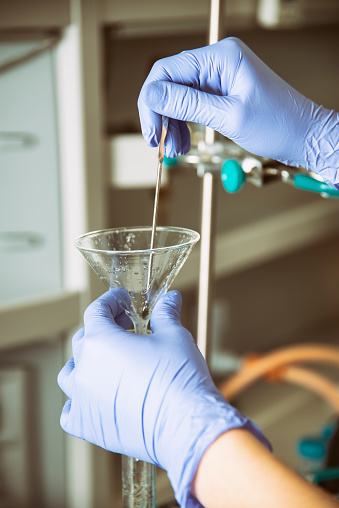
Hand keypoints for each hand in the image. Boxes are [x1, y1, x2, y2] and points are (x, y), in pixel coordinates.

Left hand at [58, 288, 268, 505]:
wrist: (185, 425)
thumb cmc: (179, 378)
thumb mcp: (174, 336)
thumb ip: (165, 314)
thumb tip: (170, 299)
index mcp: (100, 341)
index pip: (96, 311)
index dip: (110, 301)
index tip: (122, 299)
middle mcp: (84, 369)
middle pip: (84, 339)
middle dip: (104, 328)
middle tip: (127, 327)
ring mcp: (82, 400)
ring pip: (71, 374)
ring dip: (86, 363)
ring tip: (108, 362)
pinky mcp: (88, 426)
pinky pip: (71, 411)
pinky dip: (79, 401)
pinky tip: (97, 397)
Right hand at [138, 37, 338, 187]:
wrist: (303, 136)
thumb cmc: (278, 124)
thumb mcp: (229, 116)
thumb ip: (188, 104)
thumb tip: (152, 95)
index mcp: (221, 57)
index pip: (168, 70)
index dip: (152, 101)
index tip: (150, 131)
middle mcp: (218, 61)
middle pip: (170, 83)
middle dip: (161, 115)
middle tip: (160, 144)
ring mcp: (219, 76)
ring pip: (179, 96)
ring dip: (171, 123)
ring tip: (176, 149)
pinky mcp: (221, 91)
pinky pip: (192, 104)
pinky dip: (184, 124)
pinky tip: (184, 142)